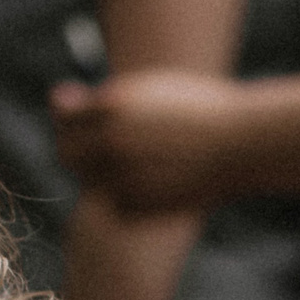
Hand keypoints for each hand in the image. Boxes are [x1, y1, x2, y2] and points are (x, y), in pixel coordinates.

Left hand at [50, 72, 244, 213]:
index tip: (97, 132)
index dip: (76, 128)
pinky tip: (160, 188)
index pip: (65, 121)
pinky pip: (116, 206)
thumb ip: (99, 101)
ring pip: (92, 184)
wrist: (244, 142)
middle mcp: (111, 139)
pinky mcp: (138, 204)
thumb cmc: (198, 112)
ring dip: (109, 179)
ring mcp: (122, 174)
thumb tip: (54, 100)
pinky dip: (129, 201)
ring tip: (151, 168)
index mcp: (111, 104)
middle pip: (68, 155)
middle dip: (82, 156)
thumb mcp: (147, 92)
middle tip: (116, 158)